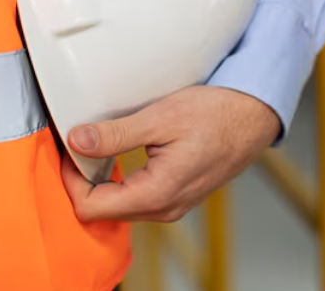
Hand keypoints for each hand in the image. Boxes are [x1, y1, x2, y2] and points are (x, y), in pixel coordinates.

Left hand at [62, 85, 280, 222]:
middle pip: (103, 210)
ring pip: (120, 206)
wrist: (254, 116)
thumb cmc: (217, 114)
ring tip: (97, 146)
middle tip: (77, 144)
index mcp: (157, 193)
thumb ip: (115, 135)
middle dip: (82, 180)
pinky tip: (120, 155)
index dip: (71, 179)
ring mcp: (173, 205)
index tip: (69, 148)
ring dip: (102, 180)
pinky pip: (138, 199)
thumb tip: (77, 141)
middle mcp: (164, 208)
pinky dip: (121, 180)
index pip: (91, 207)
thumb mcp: (161, 117)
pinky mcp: (178, 195)